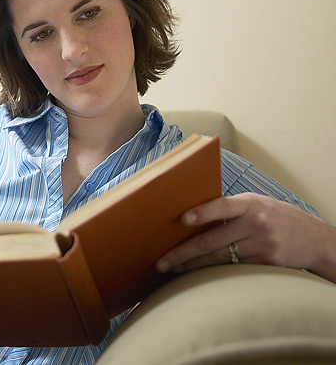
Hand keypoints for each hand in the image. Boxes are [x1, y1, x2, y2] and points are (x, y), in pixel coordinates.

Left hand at [156, 193, 335, 282]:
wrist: (315, 238)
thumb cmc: (276, 216)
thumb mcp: (256, 203)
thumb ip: (230, 209)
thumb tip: (191, 216)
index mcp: (250, 204)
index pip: (222, 206)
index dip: (202, 213)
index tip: (183, 219)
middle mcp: (256, 224)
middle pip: (212, 241)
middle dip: (183, 253)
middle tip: (162, 262)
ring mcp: (262, 246)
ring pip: (219, 259)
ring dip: (193, 266)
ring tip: (174, 269)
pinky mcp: (267, 264)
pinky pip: (233, 269)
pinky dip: (214, 272)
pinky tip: (198, 274)